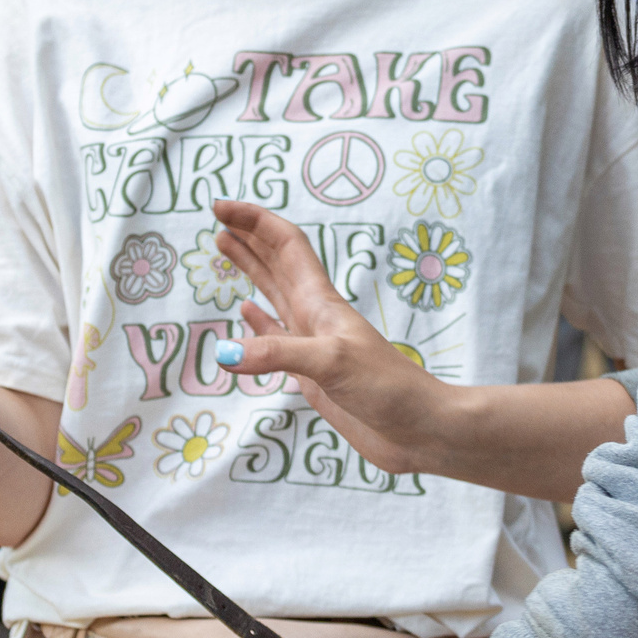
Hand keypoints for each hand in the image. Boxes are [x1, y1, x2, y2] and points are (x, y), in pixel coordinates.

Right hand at [209, 200, 440, 474]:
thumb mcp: (331, 362)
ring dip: (250, 268)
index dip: (254, 221)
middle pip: (276, 262)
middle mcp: (315, 316)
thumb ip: (277, 352)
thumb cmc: (388, 387)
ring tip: (224, 246)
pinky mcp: (311, 374)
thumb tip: (224, 352)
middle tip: (216, 218)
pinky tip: (246, 311)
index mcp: (321, 302)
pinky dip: (257, 321)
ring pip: (274, 293)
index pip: (285, 245)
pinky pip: (276, 337)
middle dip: (248, 237)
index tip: (220, 207)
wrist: (420, 430)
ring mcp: (312, 344)